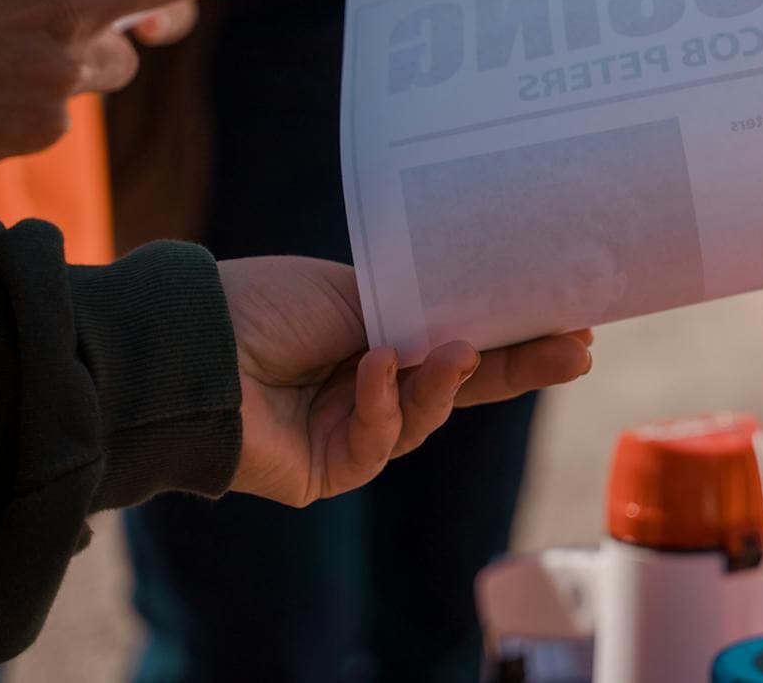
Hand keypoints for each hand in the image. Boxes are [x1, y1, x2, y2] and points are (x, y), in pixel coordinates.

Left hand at [220, 256, 593, 505]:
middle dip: (518, 368)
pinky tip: (371, 369)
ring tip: (457, 350)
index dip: (510, 336)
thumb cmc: (259, 306)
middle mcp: (365, 385)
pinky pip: (377, 443)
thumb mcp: (353, 291)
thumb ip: (414, 311)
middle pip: (457, 385)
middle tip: (575, 352)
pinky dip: (381, 404)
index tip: (568, 321)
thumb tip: (473, 323)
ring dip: (441, 384)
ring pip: (425, 419)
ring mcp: (348, 430)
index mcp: (372, 335)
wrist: (188, 349)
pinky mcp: (328, 470)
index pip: (453, 340)